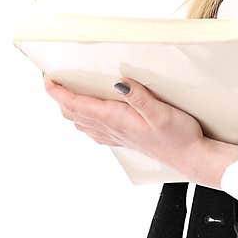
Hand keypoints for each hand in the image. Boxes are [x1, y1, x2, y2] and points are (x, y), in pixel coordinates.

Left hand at [42, 72, 204, 174]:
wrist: (190, 158)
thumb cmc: (178, 136)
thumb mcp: (161, 112)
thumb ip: (139, 97)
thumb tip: (119, 82)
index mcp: (114, 119)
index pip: (77, 104)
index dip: (58, 92)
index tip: (47, 79)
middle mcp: (110, 129)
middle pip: (73, 113)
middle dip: (59, 98)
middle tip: (52, 82)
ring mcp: (115, 136)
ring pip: (81, 123)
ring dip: (69, 109)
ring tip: (65, 95)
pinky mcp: (124, 139)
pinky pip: (94, 131)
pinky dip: (83, 120)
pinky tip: (89, 118)